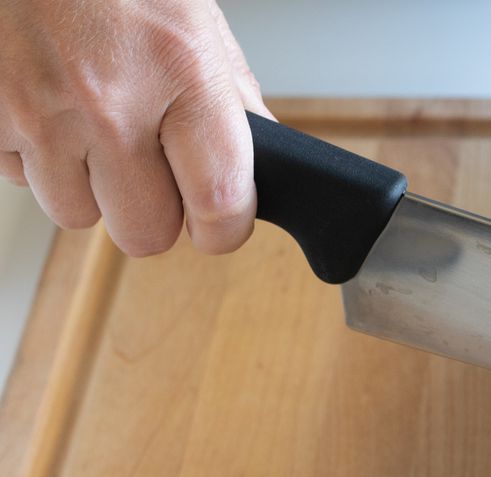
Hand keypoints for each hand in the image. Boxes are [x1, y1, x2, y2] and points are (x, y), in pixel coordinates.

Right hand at [0, 0, 270, 256]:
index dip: (224, 228)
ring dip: (88, 184)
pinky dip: (33, 154)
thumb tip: (258, 164)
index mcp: (181, 72)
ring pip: (77, 213)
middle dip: (151, 212)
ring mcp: (37, 112)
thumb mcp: (193, 19)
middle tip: (150, 170)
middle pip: (144, 233)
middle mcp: (108, 101)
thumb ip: (227, 96)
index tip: (219, 222)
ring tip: (88, 122)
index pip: (220, 204)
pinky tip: (46, 105)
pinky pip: (18, 177)